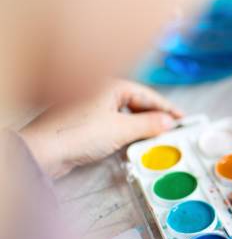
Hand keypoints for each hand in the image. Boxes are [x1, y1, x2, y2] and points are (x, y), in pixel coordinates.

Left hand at [21, 80, 182, 177]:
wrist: (42, 153)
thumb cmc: (77, 134)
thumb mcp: (121, 129)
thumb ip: (149, 124)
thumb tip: (168, 122)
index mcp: (111, 86)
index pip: (147, 95)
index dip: (167, 108)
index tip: (182, 118)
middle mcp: (100, 92)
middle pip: (136, 103)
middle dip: (155, 117)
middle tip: (172, 129)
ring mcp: (91, 107)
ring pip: (125, 114)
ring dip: (141, 125)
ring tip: (156, 137)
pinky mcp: (84, 123)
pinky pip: (114, 123)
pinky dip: (127, 131)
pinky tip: (133, 140)